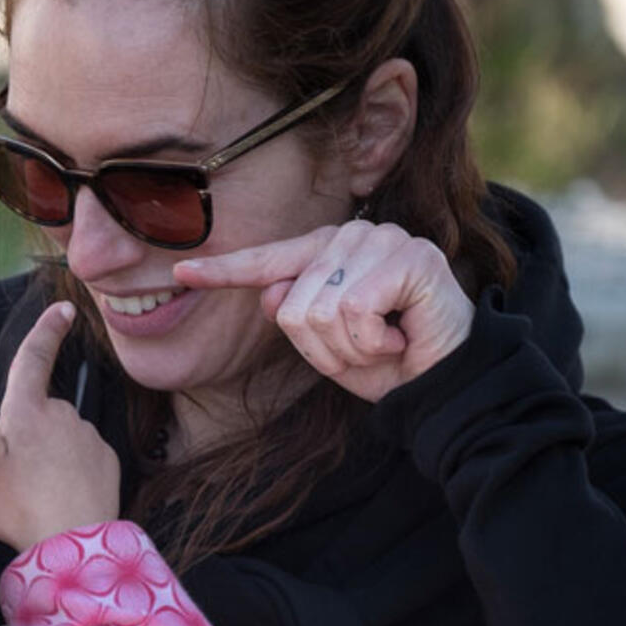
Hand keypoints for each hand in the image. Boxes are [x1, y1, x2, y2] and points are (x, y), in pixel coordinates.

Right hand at [0, 303, 120, 551]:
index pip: (35, 356)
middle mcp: (64, 414)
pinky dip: (71, 466)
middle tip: (11, 469)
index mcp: (29, 410)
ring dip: (49, 449)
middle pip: (42, 406)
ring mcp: (89, 436)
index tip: (62, 307)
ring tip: (34, 487)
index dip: (46, 329)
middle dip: (28, 425)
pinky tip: (60, 492)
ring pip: (62, 432)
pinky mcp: (107, 459)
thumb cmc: (18, 505)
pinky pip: (83, 453)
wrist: (72, 546)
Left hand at [175, 220, 474, 402]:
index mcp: (329, 255)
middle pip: (291, 304)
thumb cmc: (388, 366)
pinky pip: (354, 311)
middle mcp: (353, 237)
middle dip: (322, 349)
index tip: (180, 274)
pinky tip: (400, 338)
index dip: (224, 271)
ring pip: (320, 310)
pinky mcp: (412, 256)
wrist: (444, 388)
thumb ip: (294, 317)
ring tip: (384, 344)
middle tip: (365, 351)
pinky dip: (372, 343)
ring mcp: (384, 241)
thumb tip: (270, 294)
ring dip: (348, 349)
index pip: (269, 261)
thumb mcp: (326, 349)